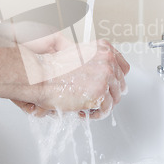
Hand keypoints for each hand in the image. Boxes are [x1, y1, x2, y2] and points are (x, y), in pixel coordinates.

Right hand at [12, 39, 128, 118]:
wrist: (40, 76)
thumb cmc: (54, 68)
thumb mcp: (79, 55)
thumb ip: (96, 61)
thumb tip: (108, 76)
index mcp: (103, 48)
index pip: (124, 67)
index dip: (116, 80)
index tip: (111, 87)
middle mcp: (108, 60)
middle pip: (120, 85)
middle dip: (108, 95)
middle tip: (94, 100)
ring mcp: (105, 76)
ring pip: (115, 99)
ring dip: (101, 105)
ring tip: (86, 106)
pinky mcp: (99, 93)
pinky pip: (106, 110)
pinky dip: (95, 114)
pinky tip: (83, 111)